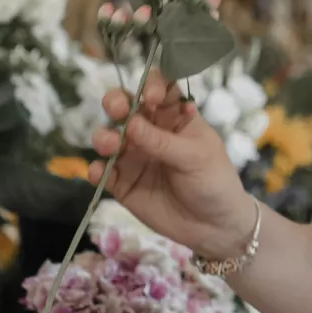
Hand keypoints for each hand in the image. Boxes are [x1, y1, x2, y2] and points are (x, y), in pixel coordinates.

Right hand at [87, 69, 255, 259]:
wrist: (214, 227)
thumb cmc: (214, 182)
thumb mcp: (196, 158)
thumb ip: (162, 141)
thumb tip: (130, 123)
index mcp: (174, 117)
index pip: (158, 90)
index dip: (151, 85)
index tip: (150, 97)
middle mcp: (149, 131)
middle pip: (126, 107)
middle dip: (116, 102)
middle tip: (117, 109)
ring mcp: (134, 156)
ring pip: (109, 137)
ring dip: (104, 136)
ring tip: (110, 144)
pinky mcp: (122, 183)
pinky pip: (104, 172)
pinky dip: (97, 170)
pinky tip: (100, 172)